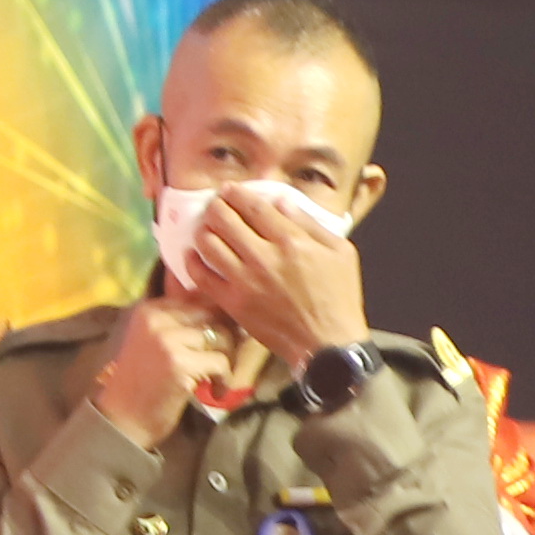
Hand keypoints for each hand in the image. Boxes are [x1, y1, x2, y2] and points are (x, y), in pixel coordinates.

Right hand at [87, 292, 237, 437]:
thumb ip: (180, 324)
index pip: (198, 300)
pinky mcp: (180, 364)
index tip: (218, 342)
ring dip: (227, 359)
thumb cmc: (142, 382)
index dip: (216, 319)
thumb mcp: (155, 342)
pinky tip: (216, 391)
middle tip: (223, 360)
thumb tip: (223, 310)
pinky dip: (225, 378)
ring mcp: (167, 340)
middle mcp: (157, 319)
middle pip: (212, 314)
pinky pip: (220, 361)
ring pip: (220, 337)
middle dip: (225, 337)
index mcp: (149, 310)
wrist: (123, 419)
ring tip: (218, 378)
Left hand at [178, 180, 370, 368]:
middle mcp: (264, 257)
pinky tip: (194, 254)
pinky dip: (193, 261)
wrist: (328, 344)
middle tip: (216, 205)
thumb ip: (311, 224)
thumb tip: (281, 202)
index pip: (254, 207)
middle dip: (216, 206)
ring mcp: (245, 281)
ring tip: (207, 227)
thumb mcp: (341, 252)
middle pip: (224, 219)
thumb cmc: (339, 297)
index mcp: (291, 241)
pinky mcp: (233, 303)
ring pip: (208, 243)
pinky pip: (201, 277)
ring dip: (204, 229)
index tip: (231, 190)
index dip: (238, 194)